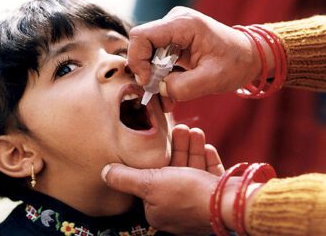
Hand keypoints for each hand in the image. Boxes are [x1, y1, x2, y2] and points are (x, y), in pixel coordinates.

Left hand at [101, 125, 223, 233]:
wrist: (230, 204)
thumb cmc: (188, 194)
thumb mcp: (150, 184)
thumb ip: (125, 177)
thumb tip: (104, 172)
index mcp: (158, 207)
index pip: (152, 178)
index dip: (156, 156)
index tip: (160, 138)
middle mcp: (178, 206)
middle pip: (174, 170)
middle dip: (178, 147)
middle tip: (180, 127)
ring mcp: (198, 202)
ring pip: (192, 170)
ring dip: (192, 149)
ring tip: (194, 131)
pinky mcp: (216, 196)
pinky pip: (209, 175)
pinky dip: (207, 160)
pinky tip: (207, 146)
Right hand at [127, 7, 271, 100]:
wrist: (250, 56)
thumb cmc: (236, 63)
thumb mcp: (212, 79)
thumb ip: (182, 87)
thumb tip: (158, 89)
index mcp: (184, 24)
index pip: (142, 36)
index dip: (138, 60)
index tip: (148, 82)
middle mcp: (174, 22)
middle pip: (142, 46)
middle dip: (146, 72)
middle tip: (157, 93)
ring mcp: (173, 31)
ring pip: (148, 55)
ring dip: (154, 78)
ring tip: (166, 98)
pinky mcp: (174, 41)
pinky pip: (157, 59)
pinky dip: (160, 76)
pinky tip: (170, 91)